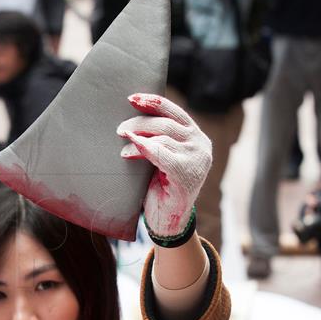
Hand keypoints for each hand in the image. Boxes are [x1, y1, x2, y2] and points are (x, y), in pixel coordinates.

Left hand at [117, 93, 211, 237]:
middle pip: (167, 123)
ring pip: (163, 137)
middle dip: (140, 122)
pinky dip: (143, 149)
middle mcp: (200, 145)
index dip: (154, 102)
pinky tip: (128, 150)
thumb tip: (132, 117)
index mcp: (196, 137)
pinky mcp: (187, 174)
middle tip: (119, 129)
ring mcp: (197, 159)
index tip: (131, 98)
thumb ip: (156, 138)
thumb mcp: (160, 157)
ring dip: (138, 137)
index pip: (175, 112)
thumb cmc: (160, 187)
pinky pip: (162, 154)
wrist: (167, 221)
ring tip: (122, 144)